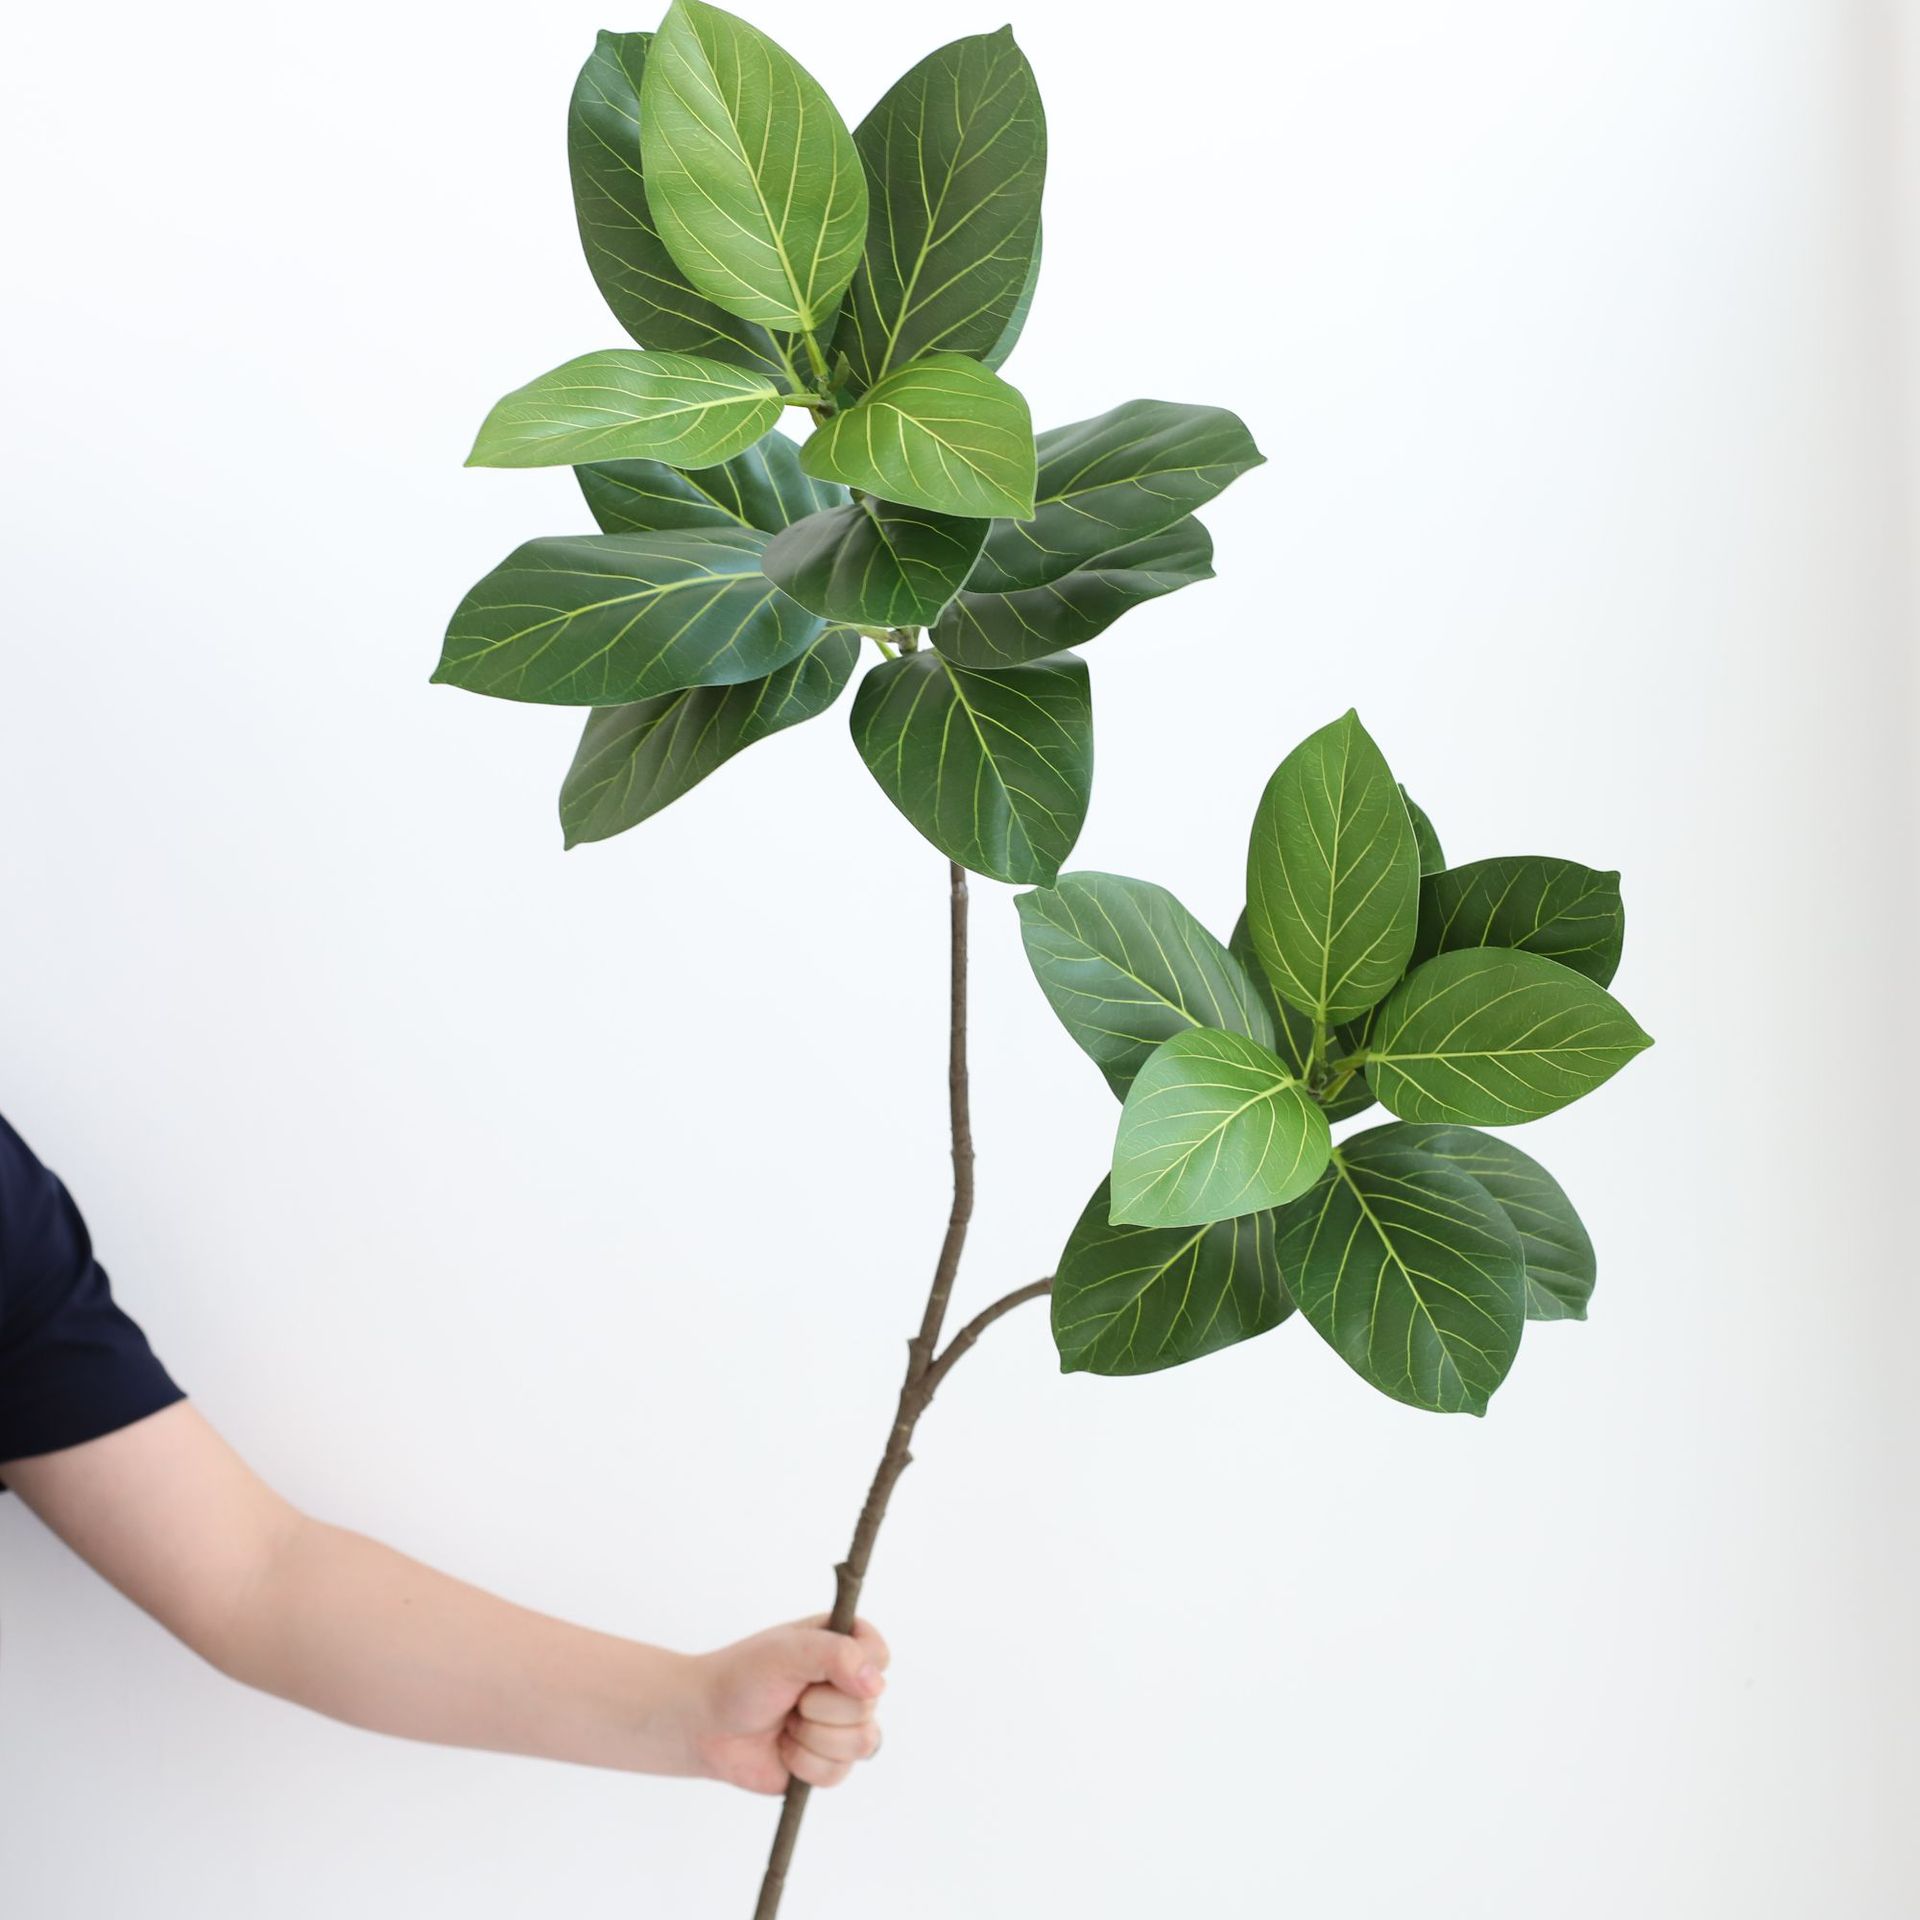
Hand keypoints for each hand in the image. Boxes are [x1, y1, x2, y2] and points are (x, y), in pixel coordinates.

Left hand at [689, 1615, 889, 1793]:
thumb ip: (837, 1655)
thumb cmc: (741, 1676)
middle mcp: (847, 1684)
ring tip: (786, 1723)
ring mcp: (840, 1726)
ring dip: (813, 1737)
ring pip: (862, 1742)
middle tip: (791, 1697)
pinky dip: (805, 1764)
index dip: (856, 1669)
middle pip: (869, 1705)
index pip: (880, 1656)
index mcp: (842, 1645)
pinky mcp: (828, 1762)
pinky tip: (783, 1748)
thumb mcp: (788, 1652)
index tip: (819, 1670)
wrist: (705, 1724)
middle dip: (821, 1707)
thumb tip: (875, 1684)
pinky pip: (839, 1773)